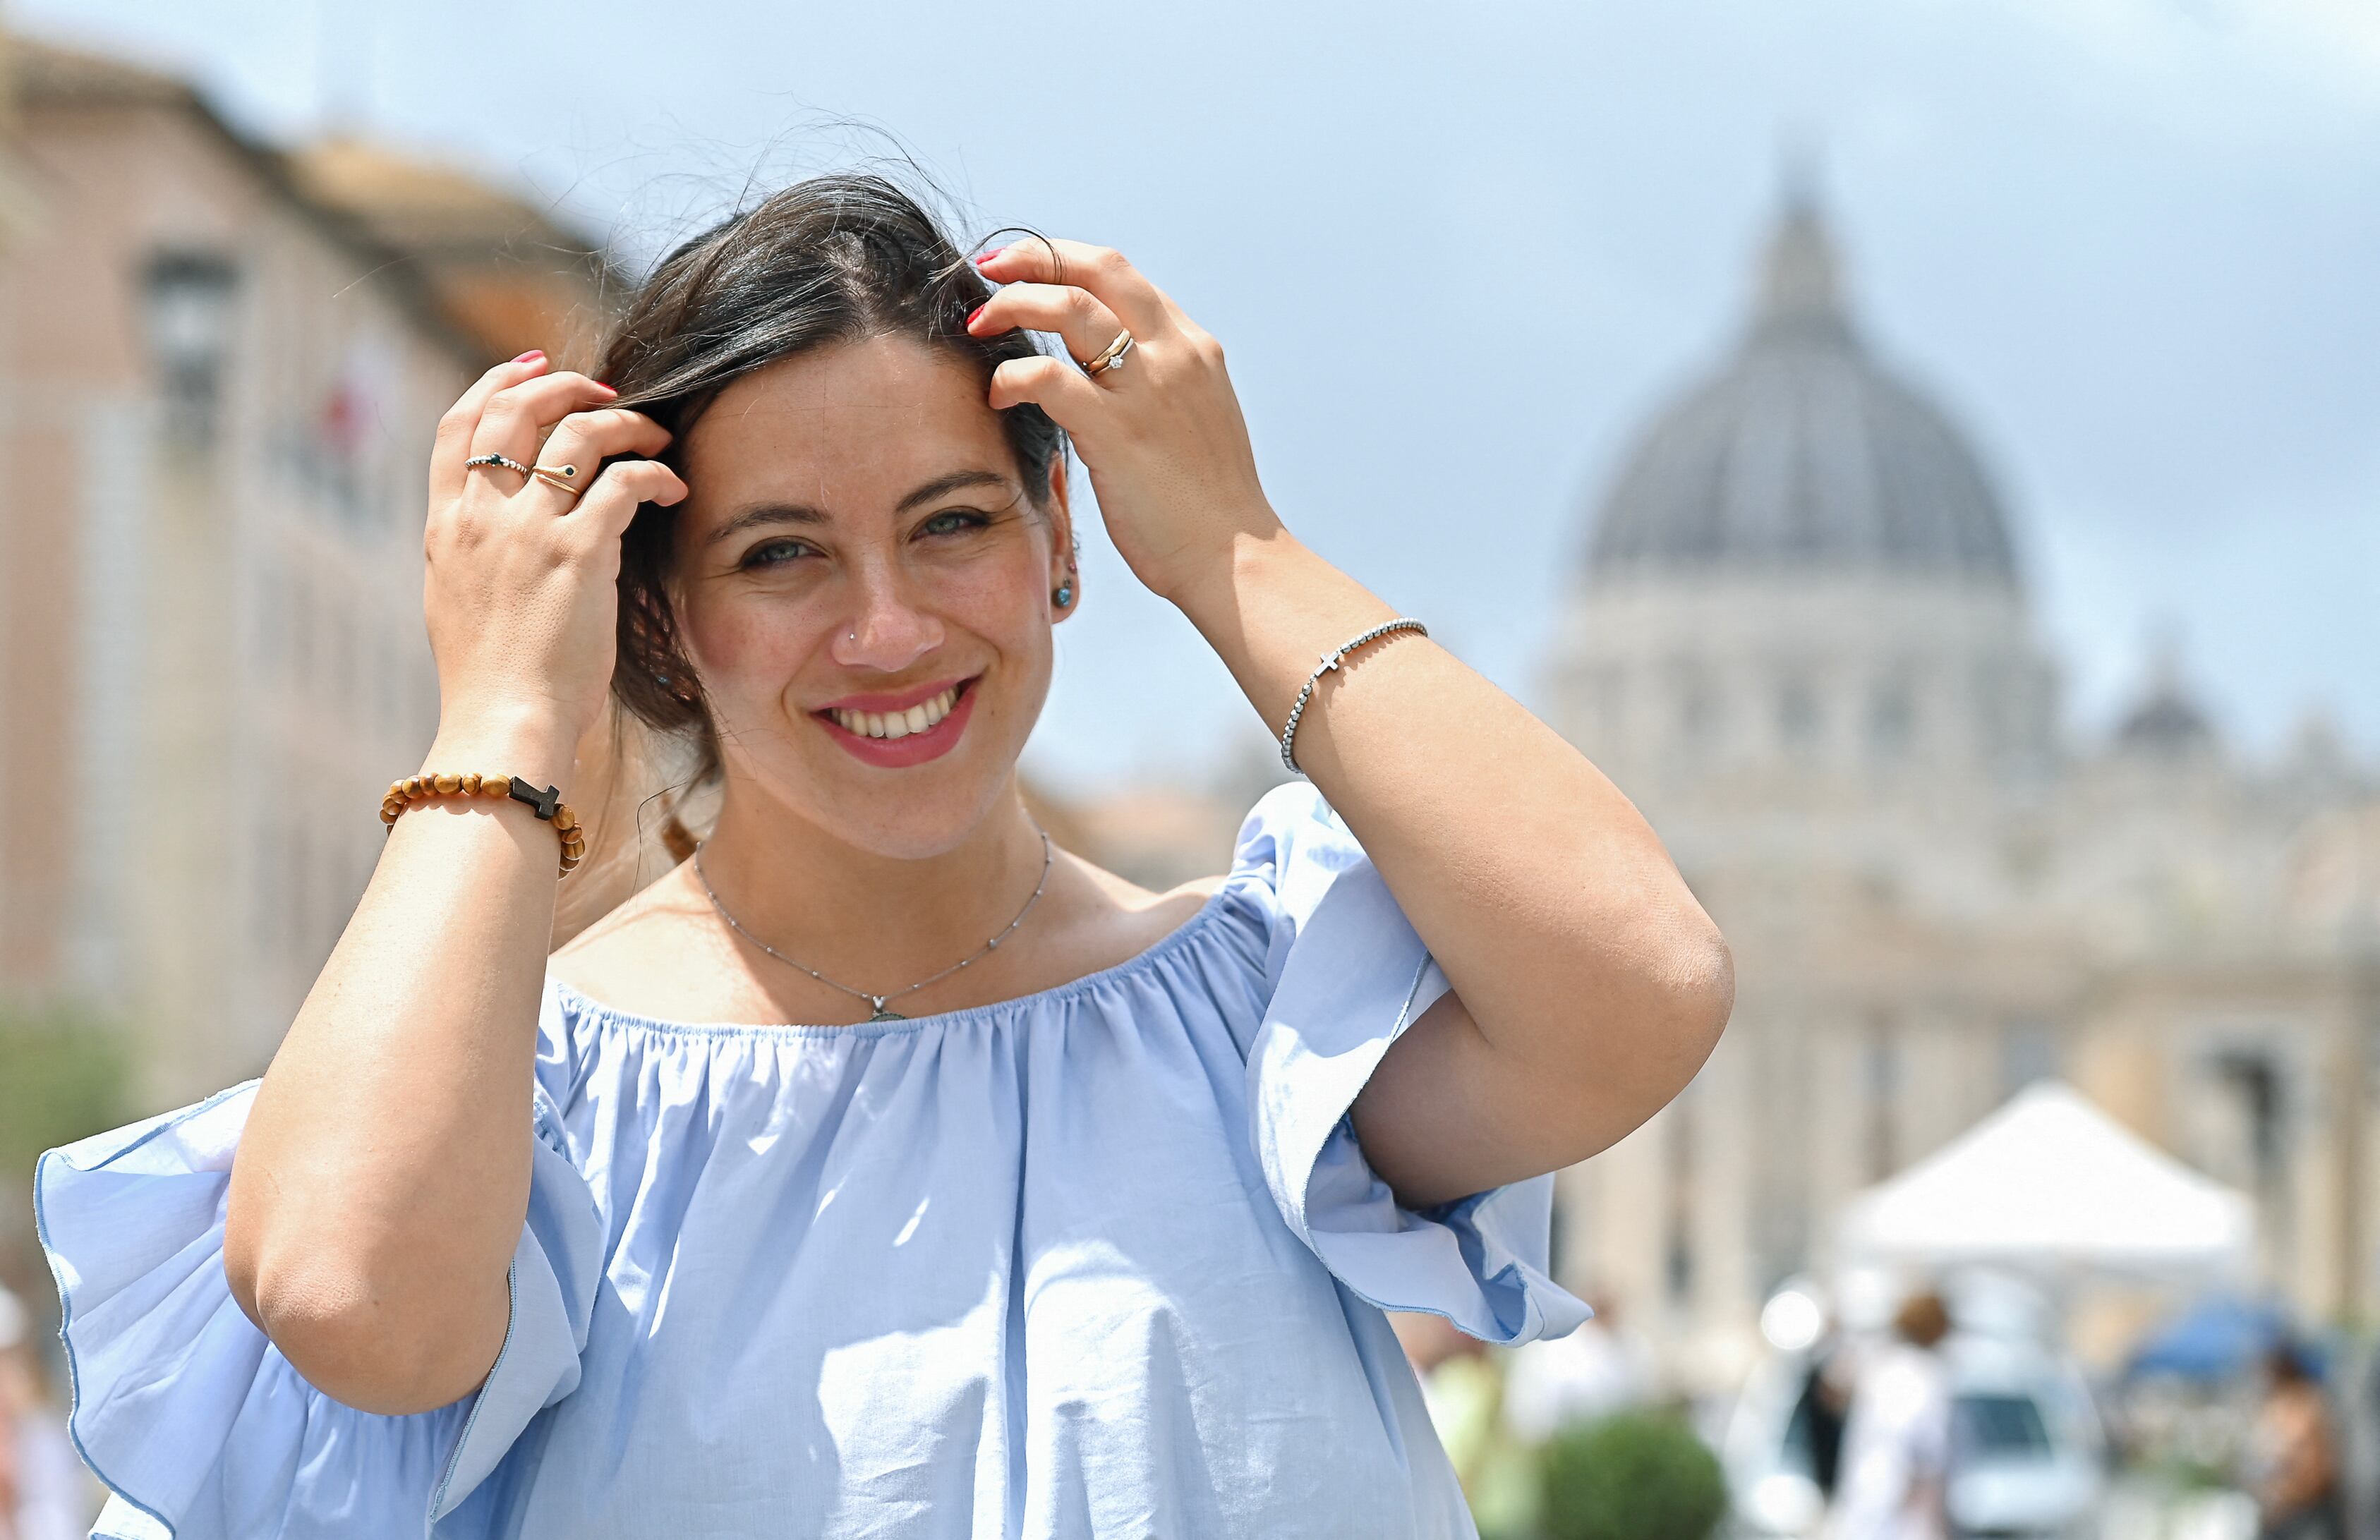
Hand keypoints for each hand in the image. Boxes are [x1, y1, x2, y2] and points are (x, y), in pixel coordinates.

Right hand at [421, 354, 686, 777]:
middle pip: (516, 411)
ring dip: (625, 423)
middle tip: (608, 392)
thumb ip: (474, 550)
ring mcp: (529, 531)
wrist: (502, 722)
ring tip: (655, 435)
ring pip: (578, 435)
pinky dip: (656, 474)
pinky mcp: (579, 553)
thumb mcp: (458, 599)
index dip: (497, 383)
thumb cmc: (491, 678)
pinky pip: (625, 484)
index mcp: (446, 525)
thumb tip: (497, 520)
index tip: (532, 365)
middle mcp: (481, 517)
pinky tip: (673, 488)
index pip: (457, 425)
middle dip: (564, 385)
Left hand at [969, 239, 1281, 604]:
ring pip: (1068, 305)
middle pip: (1096, 268)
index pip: (1121, 276)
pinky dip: (1011, 375)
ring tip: (980, 324)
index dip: (1064, 260)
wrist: (1233, 558)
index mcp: (1193, 348)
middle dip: (1033, 257)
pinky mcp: (1116, 431)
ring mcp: (1146, 389)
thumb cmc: (1208, 506)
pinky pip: (1047, 377)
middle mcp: (1173, 354)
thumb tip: (1106, 375)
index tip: (1025, 270)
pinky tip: (997, 394)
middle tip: (987, 269)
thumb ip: (1158, 384)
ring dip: (1013, 302)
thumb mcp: (1194, 420)